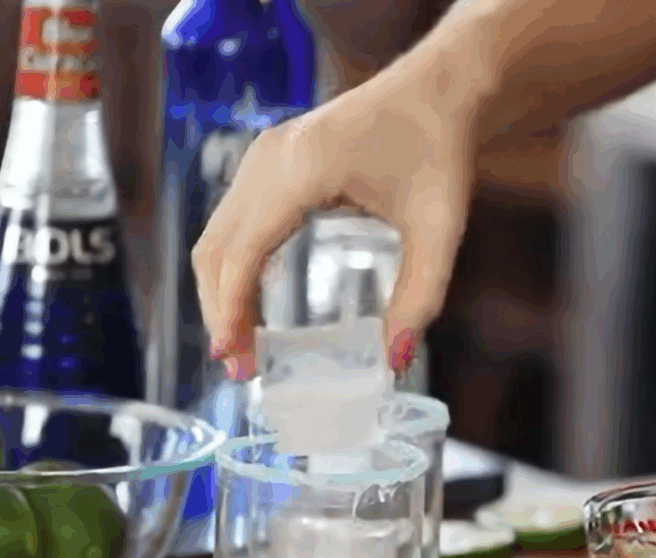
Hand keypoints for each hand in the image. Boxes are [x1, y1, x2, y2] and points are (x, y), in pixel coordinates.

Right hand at [192, 65, 477, 378]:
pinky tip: (252, 301)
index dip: (231, 314)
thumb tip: (393, 359)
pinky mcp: (273, 159)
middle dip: (220, 311)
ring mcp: (265, 155)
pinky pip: (236, 219)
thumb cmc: (440, 151)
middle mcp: (269, 159)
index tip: (236, 363)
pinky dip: (235, 265)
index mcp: (301, 170)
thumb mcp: (439, 229)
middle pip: (215, 248)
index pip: (242, 254)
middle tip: (241, 367)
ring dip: (222, 290)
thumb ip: (420, 297)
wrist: (440, 91)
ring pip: (218, 234)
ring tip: (243, 344)